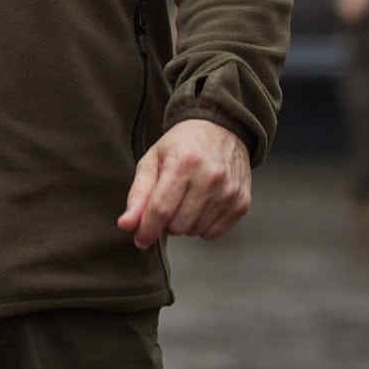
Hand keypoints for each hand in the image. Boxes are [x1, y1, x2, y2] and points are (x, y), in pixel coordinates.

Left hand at [117, 118, 250, 250]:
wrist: (221, 129)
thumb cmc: (182, 145)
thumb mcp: (152, 160)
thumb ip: (138, 194)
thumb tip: (126, 225)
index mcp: (183, 163)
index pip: (161, 209)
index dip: (147, 229)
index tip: (140, 239)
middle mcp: (210, 177)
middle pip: (178, 225)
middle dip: (166, 222)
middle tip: (168, 204)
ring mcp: (229, 191)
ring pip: (195, 231)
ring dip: (184, 224)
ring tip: (186, 201)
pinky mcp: (241, 202)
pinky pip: (214, 233)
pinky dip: (202, 227)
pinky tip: (201, 207)